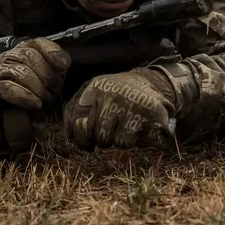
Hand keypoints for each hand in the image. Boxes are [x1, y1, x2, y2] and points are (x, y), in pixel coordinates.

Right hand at [0, 38, 70, 151]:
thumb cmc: (31, 96)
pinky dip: (25, 97)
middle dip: (46, 74)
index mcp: (23, 51)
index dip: (52, 52)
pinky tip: (35, 104)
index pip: (37, 42)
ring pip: (20, 72)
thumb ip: (57, 69)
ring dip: (37, 88)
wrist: (8, 119)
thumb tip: (63, 63)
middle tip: (52, 89)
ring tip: (44, 99)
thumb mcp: (48, 81)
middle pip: (28, 55)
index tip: (64, 66)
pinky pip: (8, 88)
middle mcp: (8, 57)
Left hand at [63, 67, 177, 150]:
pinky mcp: (155, 116)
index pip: (79, 124)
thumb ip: (74, 110)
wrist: (147, 82)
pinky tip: (141, 125)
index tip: (87, 139)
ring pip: (121, 143)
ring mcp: (136, 106)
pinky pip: (141, 143)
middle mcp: (115, 96)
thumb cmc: (113, 92)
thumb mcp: (91, 91)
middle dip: (104, 139)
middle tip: (111, 128)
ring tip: (127, 123)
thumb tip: (70, 135)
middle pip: (101, 137)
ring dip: (123, 139)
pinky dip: (141, 140)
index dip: (81, 138)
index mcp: (96, 89)